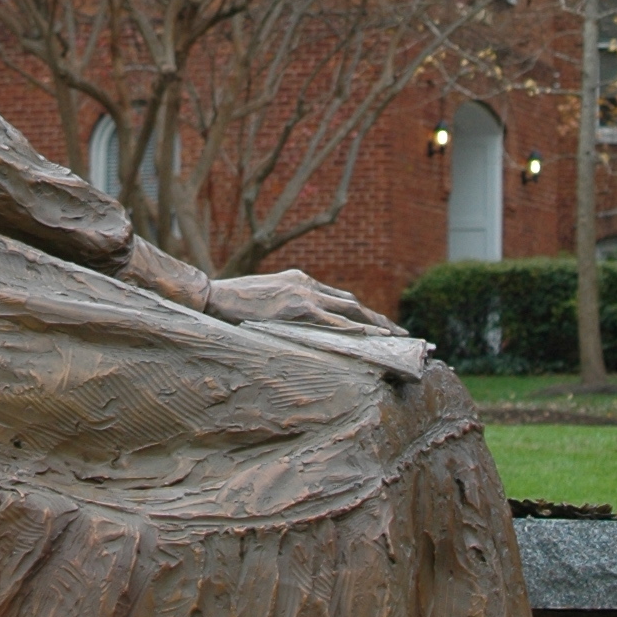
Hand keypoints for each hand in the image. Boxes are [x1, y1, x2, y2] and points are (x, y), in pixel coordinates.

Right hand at [204, 268, 400, 334]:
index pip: (338, 297)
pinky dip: (357, 328)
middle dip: (377, 318)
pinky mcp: (298, 308)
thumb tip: (297, 321)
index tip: (378, 323)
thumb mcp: (266, 299)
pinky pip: (335, 321)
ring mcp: (304, 294)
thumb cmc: (235, 301)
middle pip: (351, 302)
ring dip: (376, 323)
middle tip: (400, 332)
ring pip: (350, 309)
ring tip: (397, 336)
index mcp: (300, 279)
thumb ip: (286, 304)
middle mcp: (307, 283)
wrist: (216, 296)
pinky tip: (374, 336)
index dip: (360, 312)